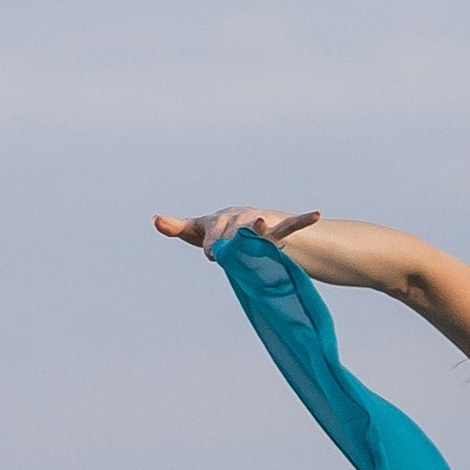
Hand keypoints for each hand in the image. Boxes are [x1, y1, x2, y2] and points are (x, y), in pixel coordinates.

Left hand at [153, 206, 318, 251]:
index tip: (214, 255)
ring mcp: (257, 224)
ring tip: (258, 224)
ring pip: (257, 227)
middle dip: (229, 242)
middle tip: (225, 253)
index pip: (212, 236)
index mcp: (219, 220)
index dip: (213, 246)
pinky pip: (290, 225)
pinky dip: (302, 220)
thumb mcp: (198, 230)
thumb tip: (154, 218)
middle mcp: (238, 219)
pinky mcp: (276, 230)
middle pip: (233, 233)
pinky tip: (315, 214)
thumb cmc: (219, 229)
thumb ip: (177, 226)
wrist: (246, 221)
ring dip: (257, 227)